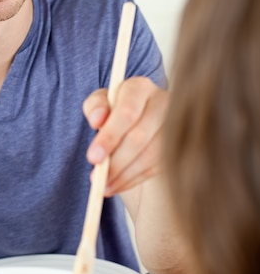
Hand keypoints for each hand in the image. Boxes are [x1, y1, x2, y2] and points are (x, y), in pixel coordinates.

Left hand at [83, 77, 168, 194]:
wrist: (138, 117)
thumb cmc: (115, 109)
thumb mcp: (100, 103)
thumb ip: (94, 107)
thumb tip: (97, 120)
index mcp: (140, 87)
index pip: (127, 112)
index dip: (109, 137)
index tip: (92, 158)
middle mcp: (163, 102)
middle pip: (140, 136)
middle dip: (116, 161)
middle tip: (97, 179)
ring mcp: (176, 125)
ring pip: (151, 155)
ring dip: (125, 175)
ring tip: (103, 186)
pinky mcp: (181, 145)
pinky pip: (157, 167)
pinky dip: (135, 179)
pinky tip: (117, 184)